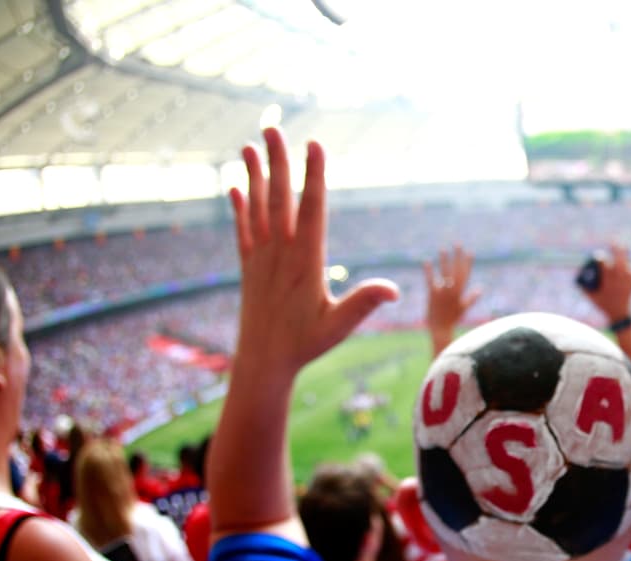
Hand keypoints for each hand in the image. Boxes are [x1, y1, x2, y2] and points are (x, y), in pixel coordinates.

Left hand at [229, 128, 397, 379]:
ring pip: (257, 207)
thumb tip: (393, 289)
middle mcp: (279, 253)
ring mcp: (260, 257)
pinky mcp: (248, 266)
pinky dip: (239, 205)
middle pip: (279, 198)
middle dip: (278, 162)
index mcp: (305, 262)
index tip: (315, 145)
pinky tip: (237, 184)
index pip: (311, 209)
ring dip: (254, 174)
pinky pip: (243, 229)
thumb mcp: (339, 327)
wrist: (263, 363)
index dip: (313, 176)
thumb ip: (363, 304)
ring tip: (250, 143)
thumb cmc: (305, 345)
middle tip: (274, 127)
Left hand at [424, 246, 477, 354]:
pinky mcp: (432, 295)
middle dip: (458, 257)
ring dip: (444, 260)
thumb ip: (472, 298)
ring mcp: (443, 292)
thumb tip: (481, 289)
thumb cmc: (453, 319)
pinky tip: (426, 261)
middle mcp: (453, 291)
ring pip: (445, 273)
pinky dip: (428, 271)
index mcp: (461, 293)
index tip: (469, 252)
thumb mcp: (464, 308)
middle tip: (458, 244)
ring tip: (443, 249)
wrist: (441, 329)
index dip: (467, 263)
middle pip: (456, 270)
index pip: (465, 274)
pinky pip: (430, 280)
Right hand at [586, 244, 630, 323]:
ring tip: (622, 246)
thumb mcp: (591, 297)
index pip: (603, 262)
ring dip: (624, 253)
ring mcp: (626, 278)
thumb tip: (577, 278)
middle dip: (615, 249)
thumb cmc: (603, 305)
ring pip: (625, 263)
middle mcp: (618, 276)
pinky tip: (627, 259)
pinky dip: (628, 265)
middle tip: (613, 242)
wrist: (619, 313)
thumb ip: (584, 288)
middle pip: (618, 258)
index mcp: (607, 279)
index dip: (600, 257)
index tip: (598, 256)